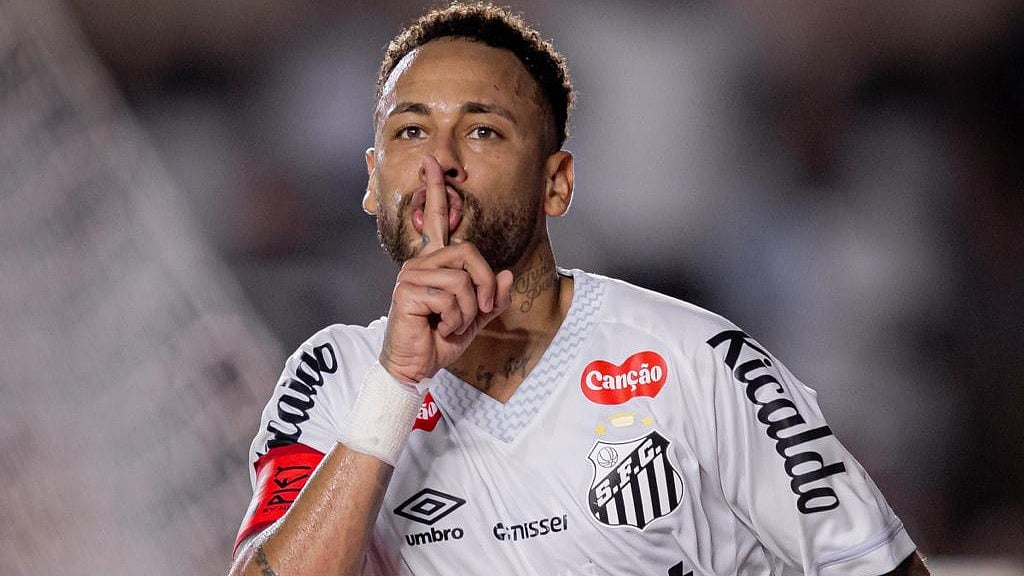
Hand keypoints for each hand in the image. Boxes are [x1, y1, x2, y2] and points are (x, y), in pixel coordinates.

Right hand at [379, 156, 513, 382]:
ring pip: (463, 280)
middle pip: (470, 252)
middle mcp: (421, 263)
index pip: (438, 220)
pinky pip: (451, 297)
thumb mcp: (473, 319)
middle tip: (477, 312)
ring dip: (467, 311)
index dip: (436, 190)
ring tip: (450, 324)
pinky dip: (454, 319)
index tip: (433, 163)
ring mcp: (412, 274)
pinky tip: (437, 328)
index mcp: (435, 264)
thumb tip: (506, 274)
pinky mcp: (407, 289)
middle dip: (484, 286)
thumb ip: (491, 297)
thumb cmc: (438, 341)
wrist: (415, 366)